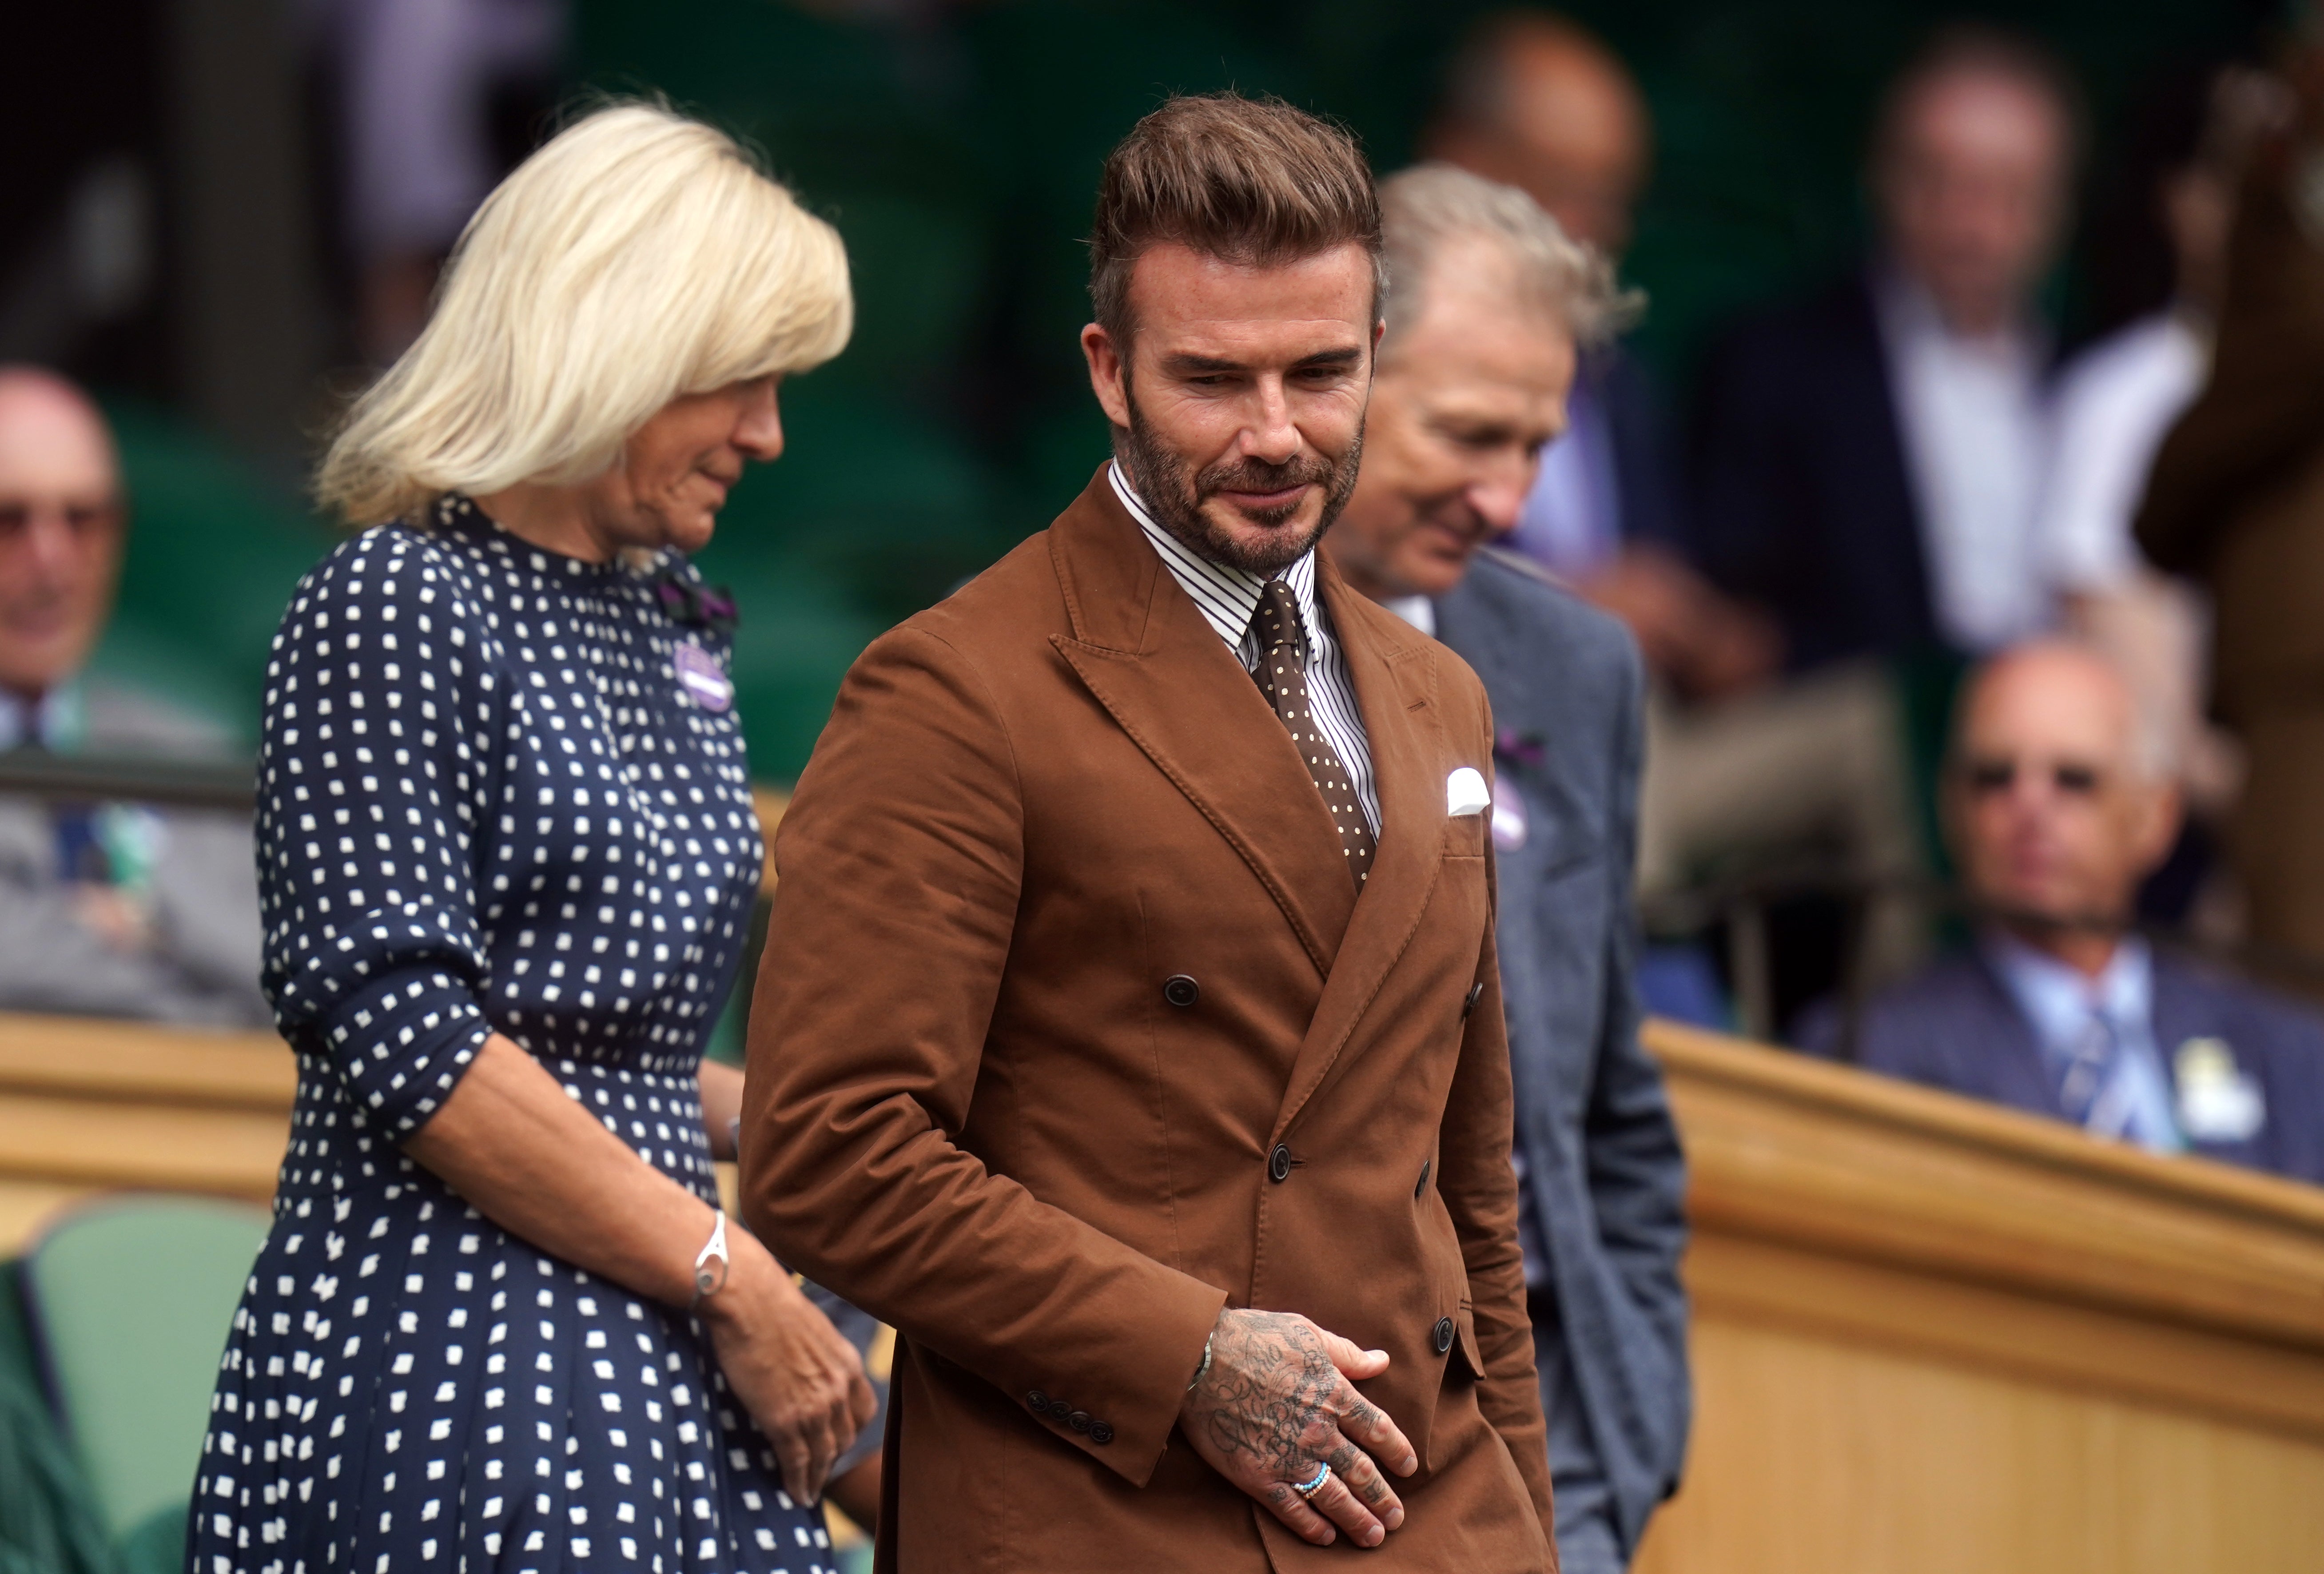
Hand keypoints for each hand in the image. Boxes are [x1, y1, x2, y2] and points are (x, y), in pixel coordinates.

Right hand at [700, 1238, 878, 1504]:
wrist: (749, 1300)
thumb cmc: (773, 1307)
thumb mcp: (815, 1332)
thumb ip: (821, 1358)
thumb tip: (812, 1369)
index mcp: (848, 1365)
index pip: (863, 1412)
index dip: (851, 1430)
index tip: (839, 1439)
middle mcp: (838, 1390)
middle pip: (845, 1438)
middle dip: (833, 1455)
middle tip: (820, 1467)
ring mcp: (812, 1408)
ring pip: (823, 1456)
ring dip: (816, 1477)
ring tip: (809, 1491)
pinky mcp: (784, 1420)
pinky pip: (796, 1462)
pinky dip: (798, 1483)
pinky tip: (797, 1494)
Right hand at [1179, 1308, 1418, 1548]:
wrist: (1200, 1357)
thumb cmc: (1252, 1337)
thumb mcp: (1307, 1333)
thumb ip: (1346, 1352)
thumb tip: (1381, 1360)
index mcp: (1333, 1394)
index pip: (1378, 1429)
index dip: (1397, 1451)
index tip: (1409, 1468)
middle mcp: (1318, 1431)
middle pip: (1362, 1472)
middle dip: (1383, 1498)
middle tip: (1398, 1518)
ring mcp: (1289, 1456)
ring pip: (1334, 1498)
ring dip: (1358, 1520)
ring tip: (1373, 1536)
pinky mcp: (1258, 1475)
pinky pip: (1292, 1509)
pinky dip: (1312, 1527)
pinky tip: (1326, 1537)